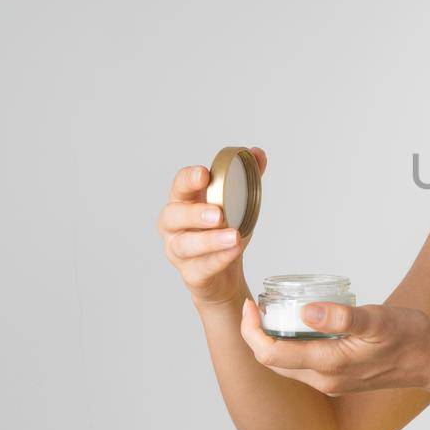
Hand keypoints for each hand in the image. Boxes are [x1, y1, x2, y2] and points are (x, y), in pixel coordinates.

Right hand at [157, 147, 266, 306]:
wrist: (224, 276)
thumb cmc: (224, 232)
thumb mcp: (237, 203)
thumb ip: (246, 177)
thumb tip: (257, 153)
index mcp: (184, 203)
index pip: (179, 186)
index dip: (189, 179)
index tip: (204, 174)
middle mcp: (174, 227)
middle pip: (173, 216)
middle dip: (194, 213)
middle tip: (217, 213)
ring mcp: (179, 252)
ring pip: (186, 245)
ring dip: (209, 240)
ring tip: (233, 236)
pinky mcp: (191, 274)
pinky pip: (201, 267)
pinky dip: (219, 259)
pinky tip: (234, 251)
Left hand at [237, 297, 429, 396]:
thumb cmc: (409, 337)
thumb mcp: (377, 320)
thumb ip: (341, 317)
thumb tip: (305, 312)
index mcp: (329, 366)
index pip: (271, 354)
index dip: (252, 331)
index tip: (250, 305)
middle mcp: (325, 380)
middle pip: (273, 362)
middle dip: (256, 335)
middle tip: (256, 306)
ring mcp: (331, 383)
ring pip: (286, 365)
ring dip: (272, 342)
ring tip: (272, 313)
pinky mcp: (338, 380)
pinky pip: (302, 365)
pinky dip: (291, 347)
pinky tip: (299, 325)